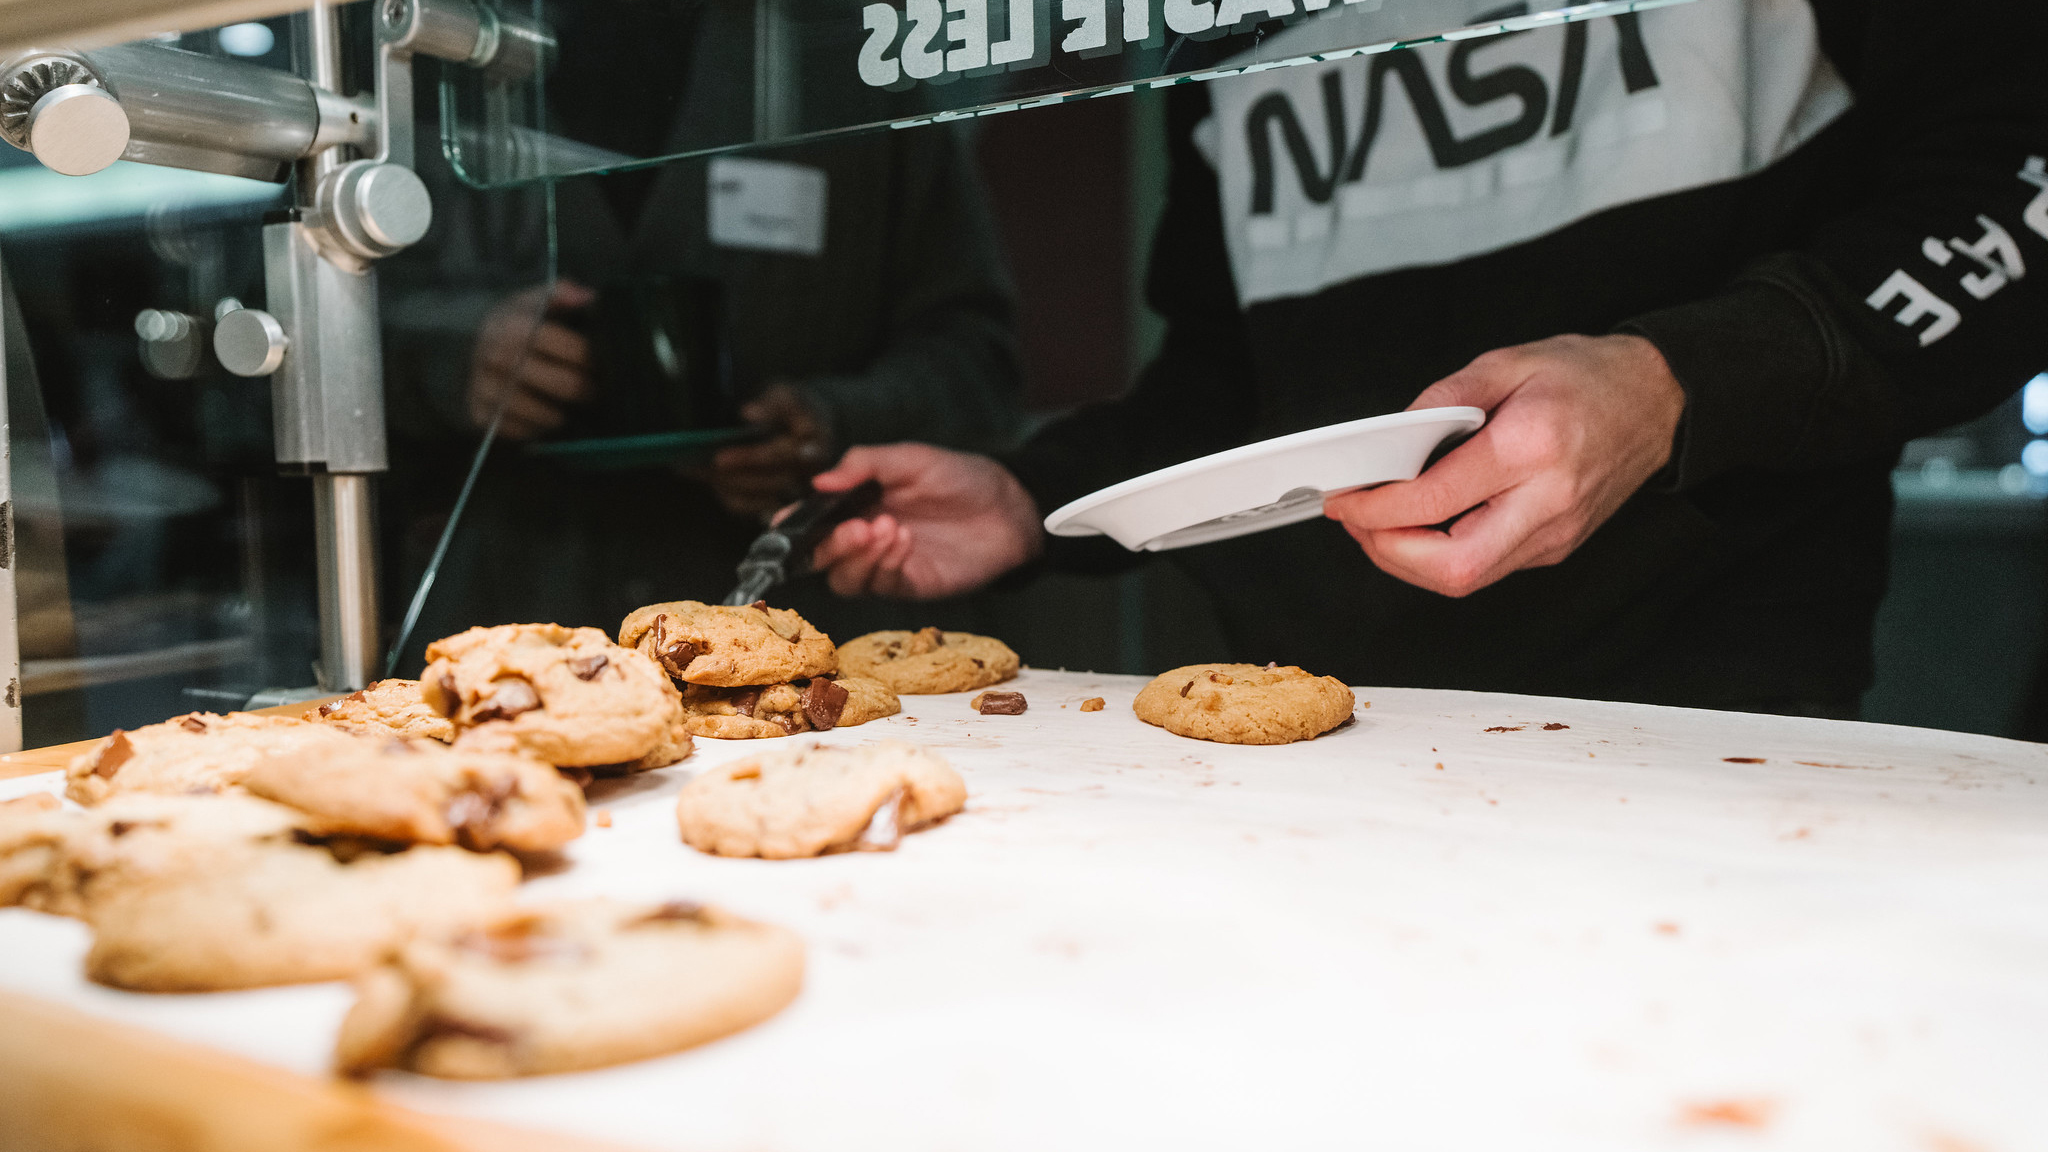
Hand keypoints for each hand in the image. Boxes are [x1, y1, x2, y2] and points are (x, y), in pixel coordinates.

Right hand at [467, 280, 594, 439]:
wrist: (470, 347)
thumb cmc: (516, 324)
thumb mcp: (533, 301)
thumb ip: (561, 293)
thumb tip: (587, 297)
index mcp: (513, 327)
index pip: (566, 346)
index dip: (588, 357)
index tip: (600, 362)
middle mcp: (496, 358)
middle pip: (563, 385)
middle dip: (586, 390)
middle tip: (595, 391)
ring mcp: (486, 388)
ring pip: (543, 414)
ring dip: (564, 414)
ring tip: (573, 407)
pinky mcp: (480, 415)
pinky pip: (520, 432)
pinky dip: (537, 430)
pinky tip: (545, 418)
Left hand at [709, 383, 833, 517]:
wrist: (811, 427)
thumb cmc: (794, 409)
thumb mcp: (786, 394)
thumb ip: (772, 403)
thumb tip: (750, 414)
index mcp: (816, 445)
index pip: (779, 456)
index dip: (748, 458)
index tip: (719, 457)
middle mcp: (810, 474)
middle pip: (766, 482)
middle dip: (729, 475)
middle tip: (696, 467)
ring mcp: (798, 493)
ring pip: (757, 498)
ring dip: (725, 486)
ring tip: (696, 472)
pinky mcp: (783, 504)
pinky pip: (754, 509)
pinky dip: (730, 497)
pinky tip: (711, 482)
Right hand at [807, 444, 1042, 598]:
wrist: (1009, 505)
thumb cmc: (960, 477)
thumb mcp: (909, 458)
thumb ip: (864, 465)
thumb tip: (820, 481)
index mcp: (856, 505)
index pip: (813, 522)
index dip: (793, 527)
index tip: (788, 523)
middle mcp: (865, 538)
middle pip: (822, 558)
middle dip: (829, 546)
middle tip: (855, 528)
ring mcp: (887, 565)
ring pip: (846, 579)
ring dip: (858, 557)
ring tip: (887, 529)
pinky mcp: (911, 584)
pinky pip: (883, 585)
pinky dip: (886, 564)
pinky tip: (904, 539)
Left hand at [1323, 334, 1684, 597]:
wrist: (1658, 401)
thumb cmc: (1589, 378)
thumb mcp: (1507, 361)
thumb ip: (1443, 397)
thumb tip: (1391, 436)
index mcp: (1531, 449)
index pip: (1435, 500)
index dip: (1377, 508)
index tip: (1346, 499)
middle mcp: (1548, 502)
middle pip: (1452, 568)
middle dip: (1389, 553)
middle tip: (1359, 522)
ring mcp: (1555, 533)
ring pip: (1466, 579)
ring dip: (1409, 560)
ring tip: (1381, 523)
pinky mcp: (1555, 547)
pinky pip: (1485, 567)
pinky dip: (1441, 555)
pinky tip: (1422, 525)